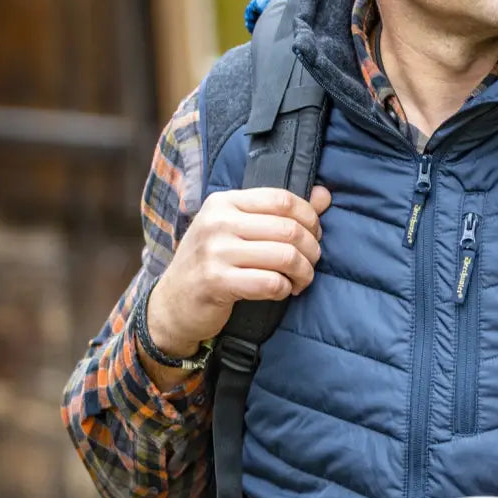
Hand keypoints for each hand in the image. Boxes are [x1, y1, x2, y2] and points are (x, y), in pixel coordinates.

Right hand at [147, 185, 331, 358]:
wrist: (172, 302)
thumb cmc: (213, 262)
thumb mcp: (239, 229)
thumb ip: (281, 212)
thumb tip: (324, 195)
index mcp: (224, 202)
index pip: (283, 199)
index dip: (309, 218)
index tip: (314, 235)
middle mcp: (218, 222)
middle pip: (289, 229)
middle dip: (311, 249)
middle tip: (311, 263)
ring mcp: (215, 252)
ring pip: (285, 256)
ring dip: (303, 272)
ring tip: (300, 280)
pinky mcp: (216, 282)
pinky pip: (270, 282)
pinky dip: (285, 289)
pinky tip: (282, 291)